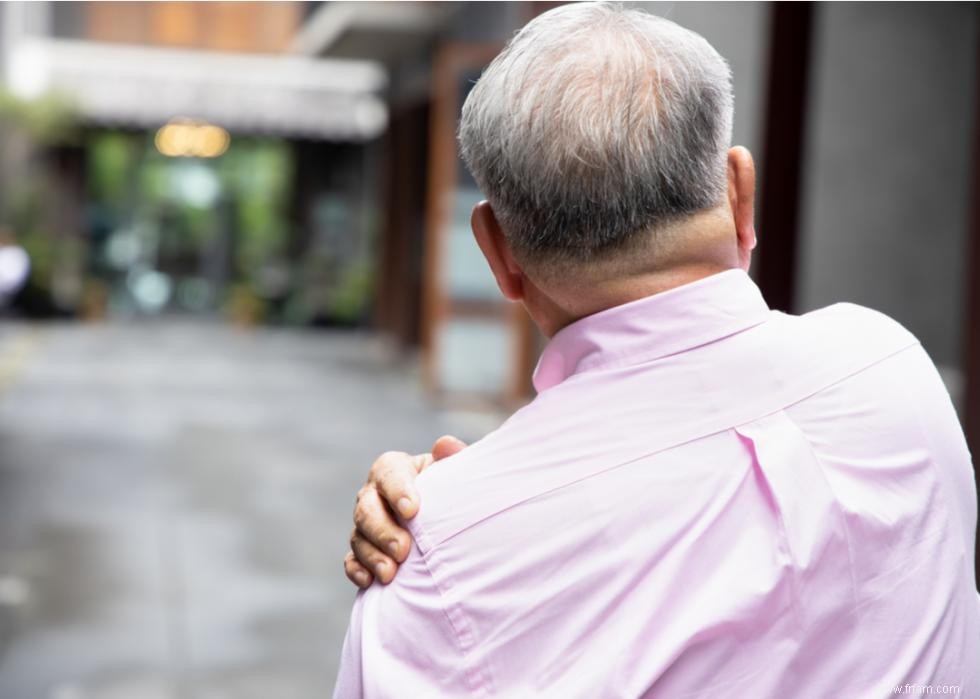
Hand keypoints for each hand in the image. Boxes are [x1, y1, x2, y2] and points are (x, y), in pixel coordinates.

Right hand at [344, 435, 466, 587]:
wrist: (448, 522)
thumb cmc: (452, 491)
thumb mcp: (456, 473)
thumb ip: (454, 458)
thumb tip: (445, 445)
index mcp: (395, 469)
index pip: (389, 473)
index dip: (397, 490)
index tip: (413, 510)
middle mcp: (374, 494)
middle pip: (366, 508)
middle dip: (382, 530)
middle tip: (403, 550)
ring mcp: (366, 523)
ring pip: (358, 536)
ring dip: (372, 555)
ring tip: (391, 574)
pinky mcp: (364, 550)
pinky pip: (352, 559)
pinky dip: (357, 570)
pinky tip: (370, 582)